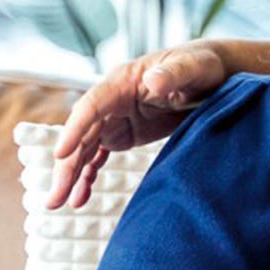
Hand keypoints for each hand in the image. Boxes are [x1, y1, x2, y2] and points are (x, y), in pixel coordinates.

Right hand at [47, 42, 227, 207]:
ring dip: (71, 176)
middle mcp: (112, 100)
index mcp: (123, 81)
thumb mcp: (193, 67)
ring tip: (58, 204)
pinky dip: (88, 175)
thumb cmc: (202, 66)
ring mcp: (116, 118)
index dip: (74, 130)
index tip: (60, 154)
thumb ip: (174, 74)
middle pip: (81, 134)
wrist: (214, 74)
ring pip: (85, 148)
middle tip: (54, 197)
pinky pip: (99, 155)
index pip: (91, 106)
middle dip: (66, 165)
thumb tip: (153, 81)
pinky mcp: (125, 133)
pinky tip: (80, 197)